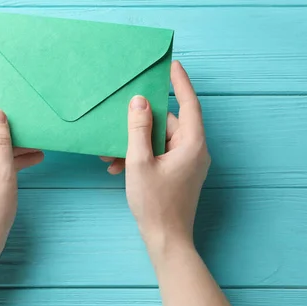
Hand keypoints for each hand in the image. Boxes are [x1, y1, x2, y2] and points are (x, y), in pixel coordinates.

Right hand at [103, 61, 209, 249]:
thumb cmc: (155, 204)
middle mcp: (194, 151)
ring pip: (160, 141)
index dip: (180, 83)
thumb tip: (140, 102)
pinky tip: (118, 167)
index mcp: (192, 145)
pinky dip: (141, 157)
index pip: (189, 104)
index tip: (173, 65)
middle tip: (116, 124)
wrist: (166, 241)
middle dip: (140, 125)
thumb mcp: (139, 162)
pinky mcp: (180, 174)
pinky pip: (160, 155)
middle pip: (168, 124)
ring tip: (111, 156)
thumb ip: (138, 130)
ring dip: (136, 144)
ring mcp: (188, 163)